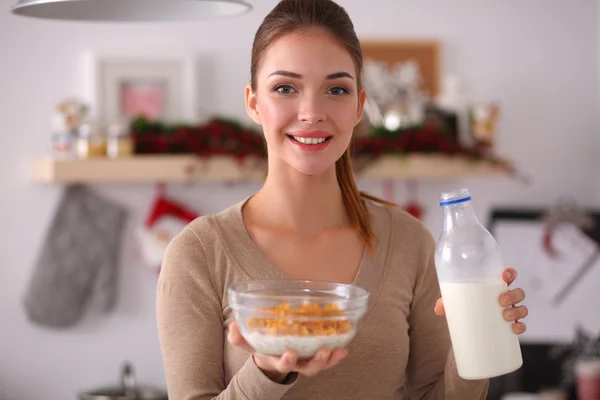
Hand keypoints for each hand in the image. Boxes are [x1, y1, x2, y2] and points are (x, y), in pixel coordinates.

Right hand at [227, 321, 347, 381]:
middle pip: (308, 367)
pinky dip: (337, 355)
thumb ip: (239, 336)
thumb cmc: (263, 345)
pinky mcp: (316, 354)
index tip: (289, 353)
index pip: (282, 363)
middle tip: (323, 351)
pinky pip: (329, 358)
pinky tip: (343, 348)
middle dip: (317, 361)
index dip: (286, 360)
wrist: (272, 354)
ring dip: (330, 358)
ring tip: (337, 350)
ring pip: (320, 364)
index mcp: (278, 359)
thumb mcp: (249, 342)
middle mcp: (296, 362)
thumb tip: (232, 325)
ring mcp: (307, 360)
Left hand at [434, 267, 528, 334]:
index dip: (510, 273)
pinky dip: (521, 327)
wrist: (468, 331)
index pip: (508, 275)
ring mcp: (510, 312)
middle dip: (513, 294)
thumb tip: (438, 309)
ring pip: (522, 308)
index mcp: (495, 287)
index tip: (504, 275)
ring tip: (505, 315)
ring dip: (517, 311)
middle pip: (518, 292)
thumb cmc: (465, 308)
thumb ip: (446, 302)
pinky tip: (515, 329)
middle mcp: (506, 298)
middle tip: (501, 300)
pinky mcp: (510, 327)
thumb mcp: (455, 302)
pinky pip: (521, 326)